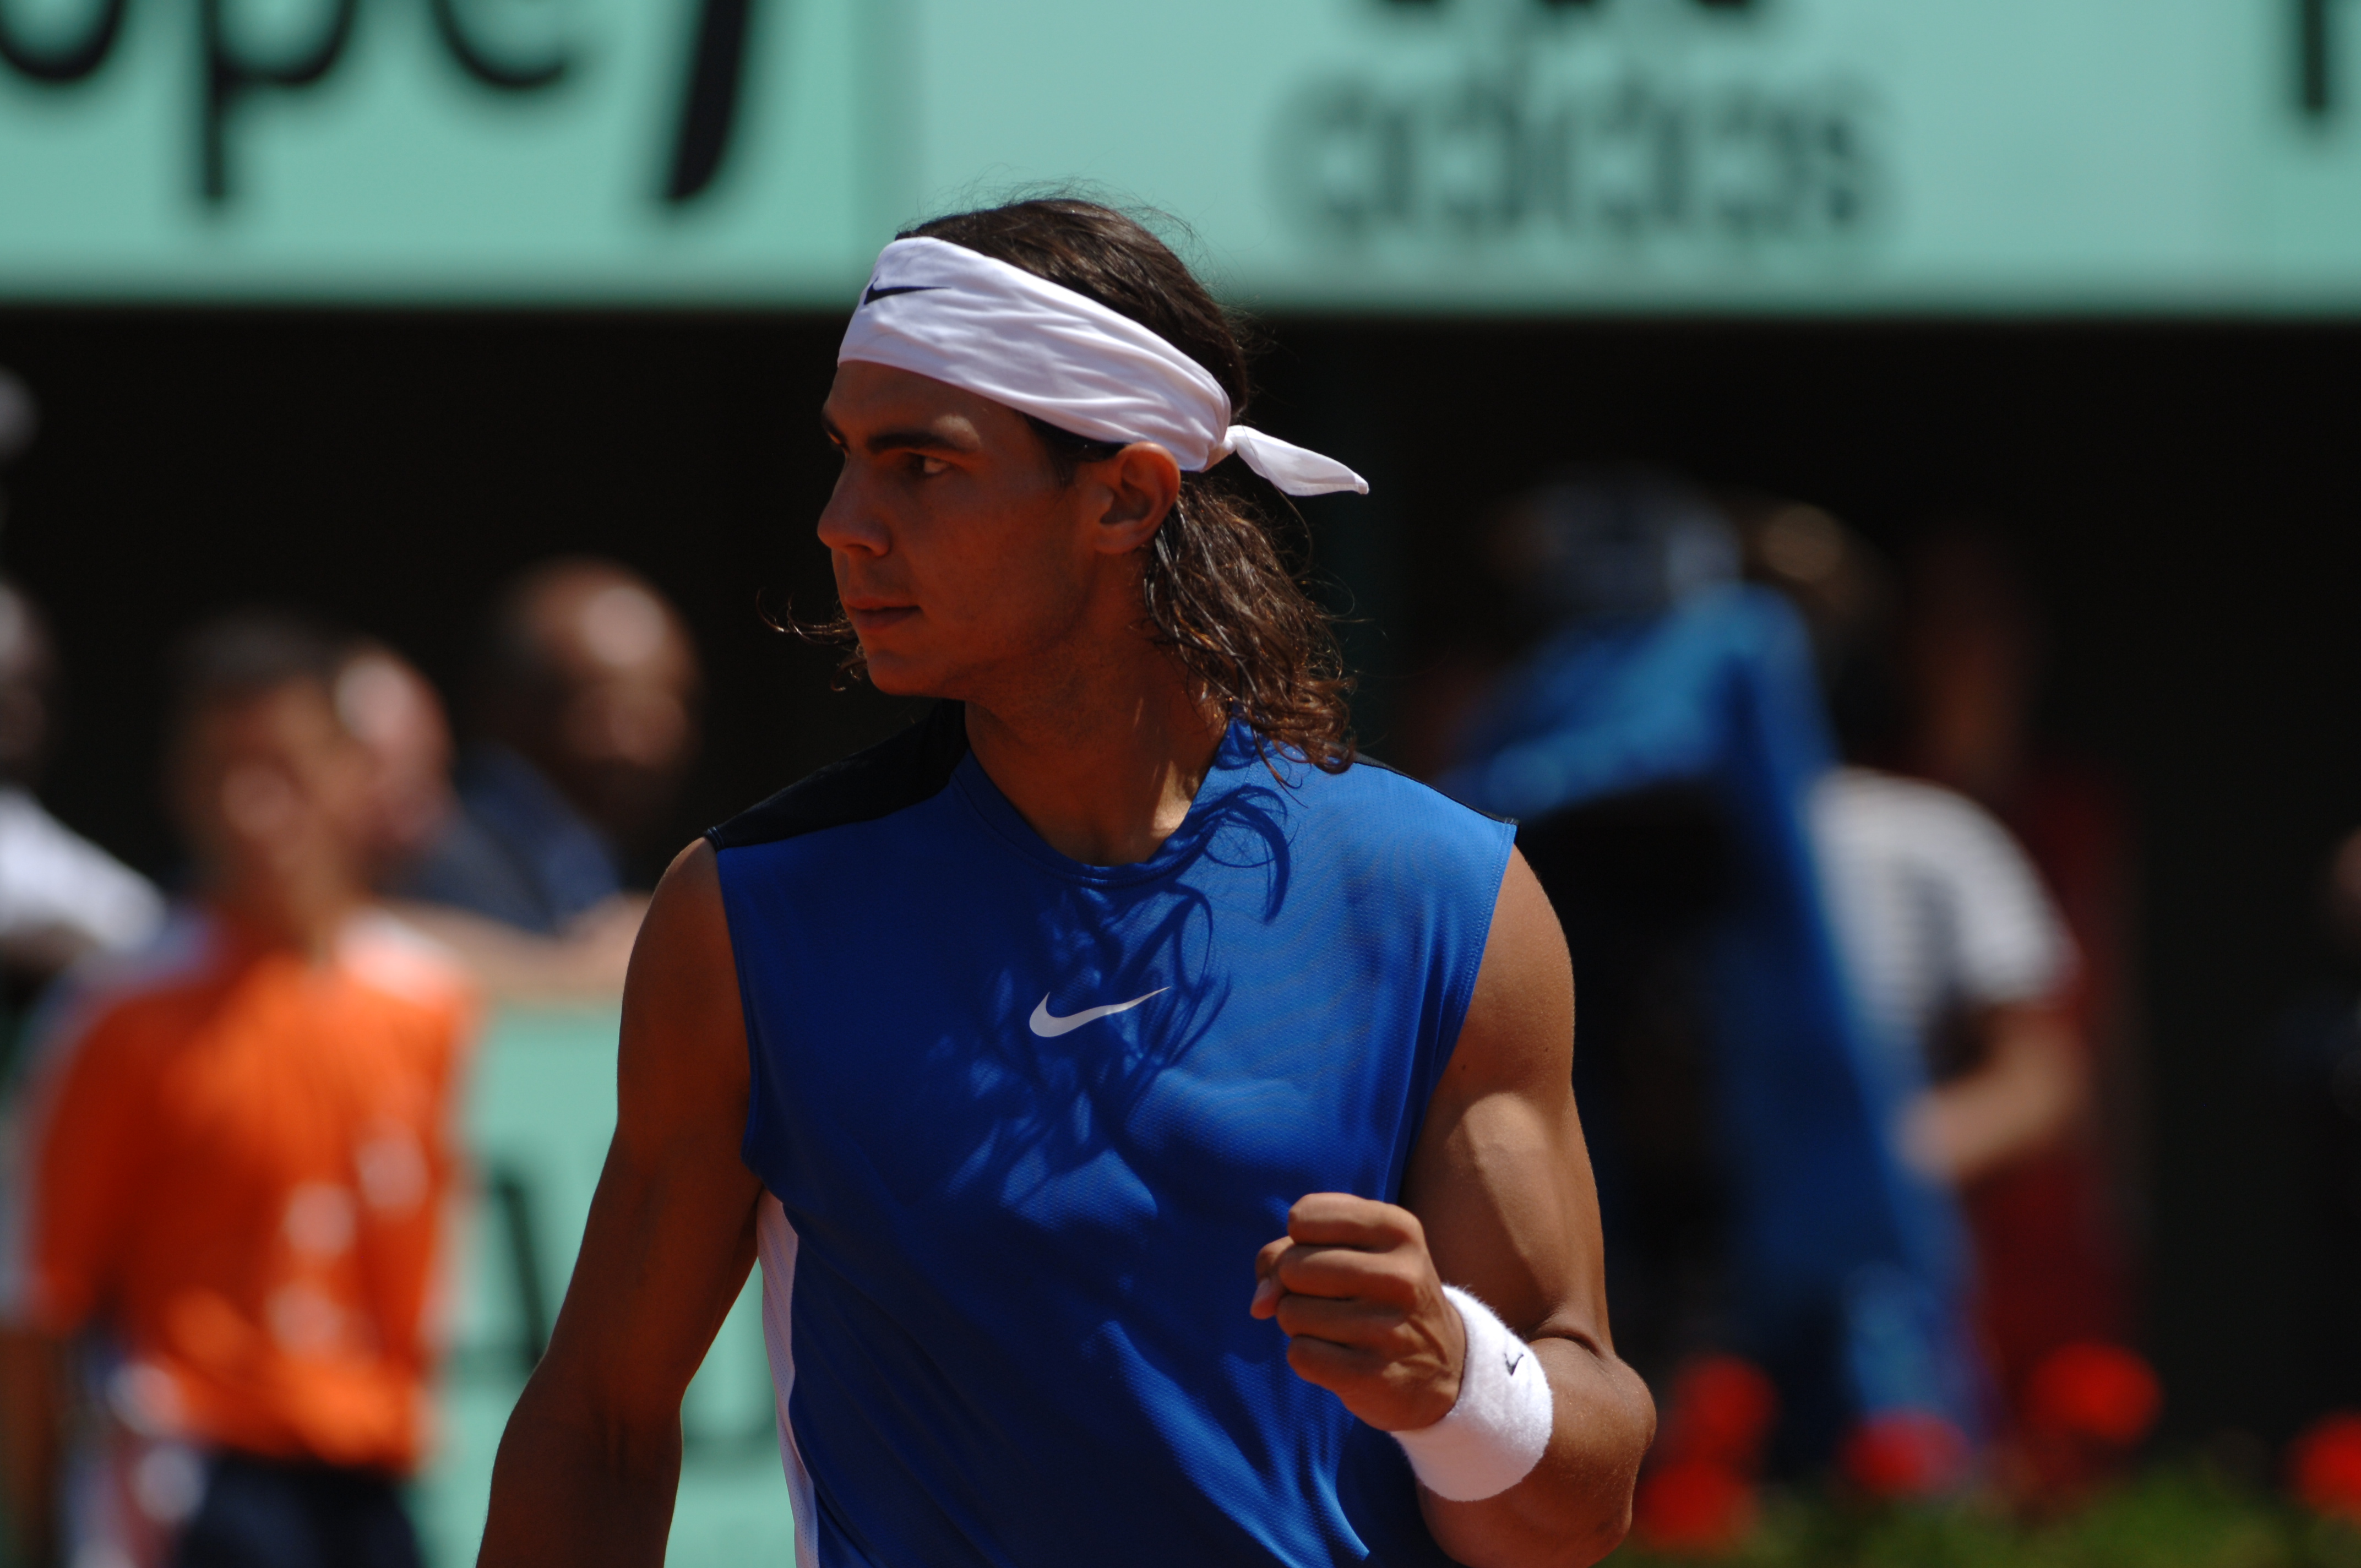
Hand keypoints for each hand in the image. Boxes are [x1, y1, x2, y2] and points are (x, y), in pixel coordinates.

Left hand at [1250, 1192, 1466, 1431]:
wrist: (1443, 1366)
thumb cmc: (1377, 1293)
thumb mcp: (1350, 1251)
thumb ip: (1286, 1254)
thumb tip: (1260, 1304)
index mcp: (1398, 1228)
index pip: (1303, 1217)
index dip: (1300, 1241)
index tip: (1330, 1256)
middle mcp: (1401, 1274)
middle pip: (1292, 1267)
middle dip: (1295, 1286)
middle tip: (1334, 1300)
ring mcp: (1389, 1327)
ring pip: (1290, 1312)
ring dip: (1300, 1324)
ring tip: (1341, 1329)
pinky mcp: (1373, 1374)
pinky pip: (1299, 1354)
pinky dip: (1307, 1356)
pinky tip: (1341, 1357)